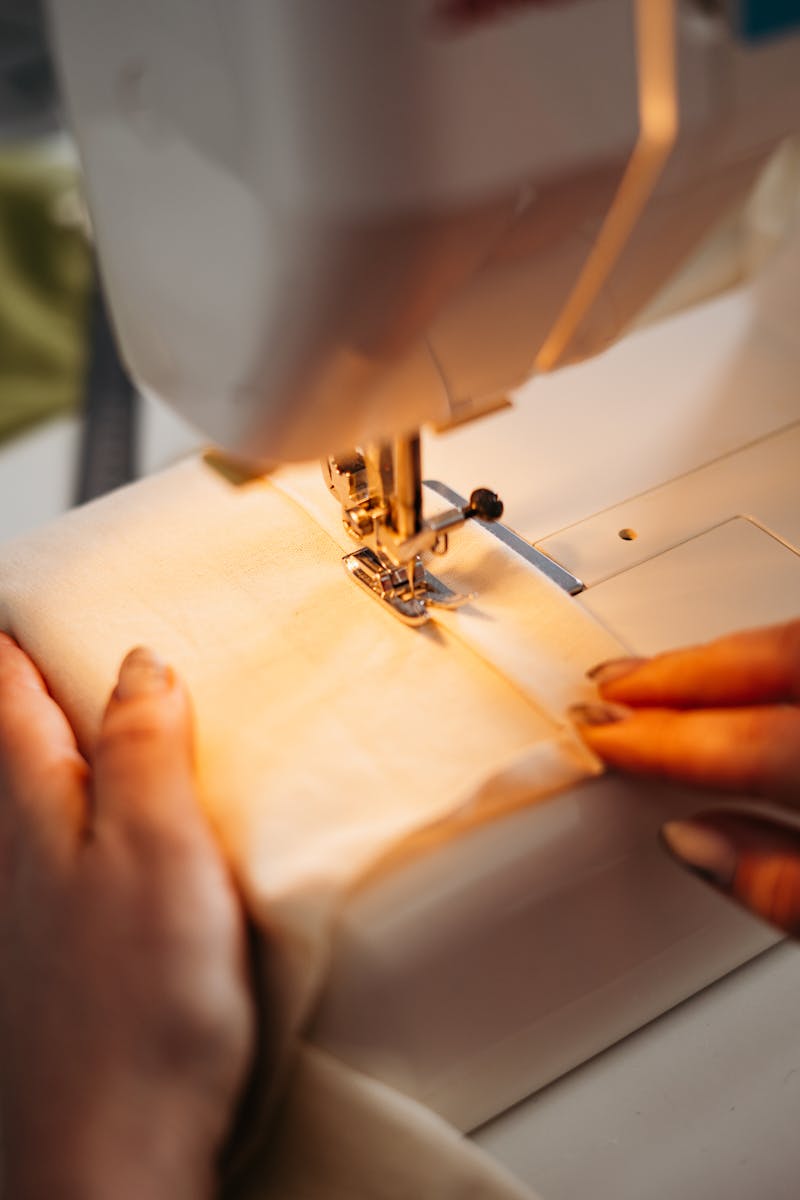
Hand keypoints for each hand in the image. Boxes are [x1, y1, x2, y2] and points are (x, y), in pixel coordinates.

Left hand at [0, 637, 254, 1199]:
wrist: (108, 1161)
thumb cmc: (136, 1014)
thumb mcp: (159, 851)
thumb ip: (145, 749)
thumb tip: (140, 667)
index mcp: (35, 814)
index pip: (11, 699)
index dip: (15, 644)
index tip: (24, 602)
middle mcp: (14, 859)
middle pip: (12, 749)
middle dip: (27, 694)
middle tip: (50, 650)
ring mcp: (26, 917)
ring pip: (30, 807)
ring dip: (53, 757)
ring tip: (87, 727)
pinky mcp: (54, 967)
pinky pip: (56, 864)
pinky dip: (77, 824)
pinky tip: (109, 843)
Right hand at [572, 620, 799, 935]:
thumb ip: (780, 886)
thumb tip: (691, 844)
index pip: (751, 741)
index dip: (662, 737)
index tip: (597, 735)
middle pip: (773, 662)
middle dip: (674, 676)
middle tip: (602, 691)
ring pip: (794, 643)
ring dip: (713, 659)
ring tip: (647, 678)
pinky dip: (758, 656)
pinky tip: (726, 675)